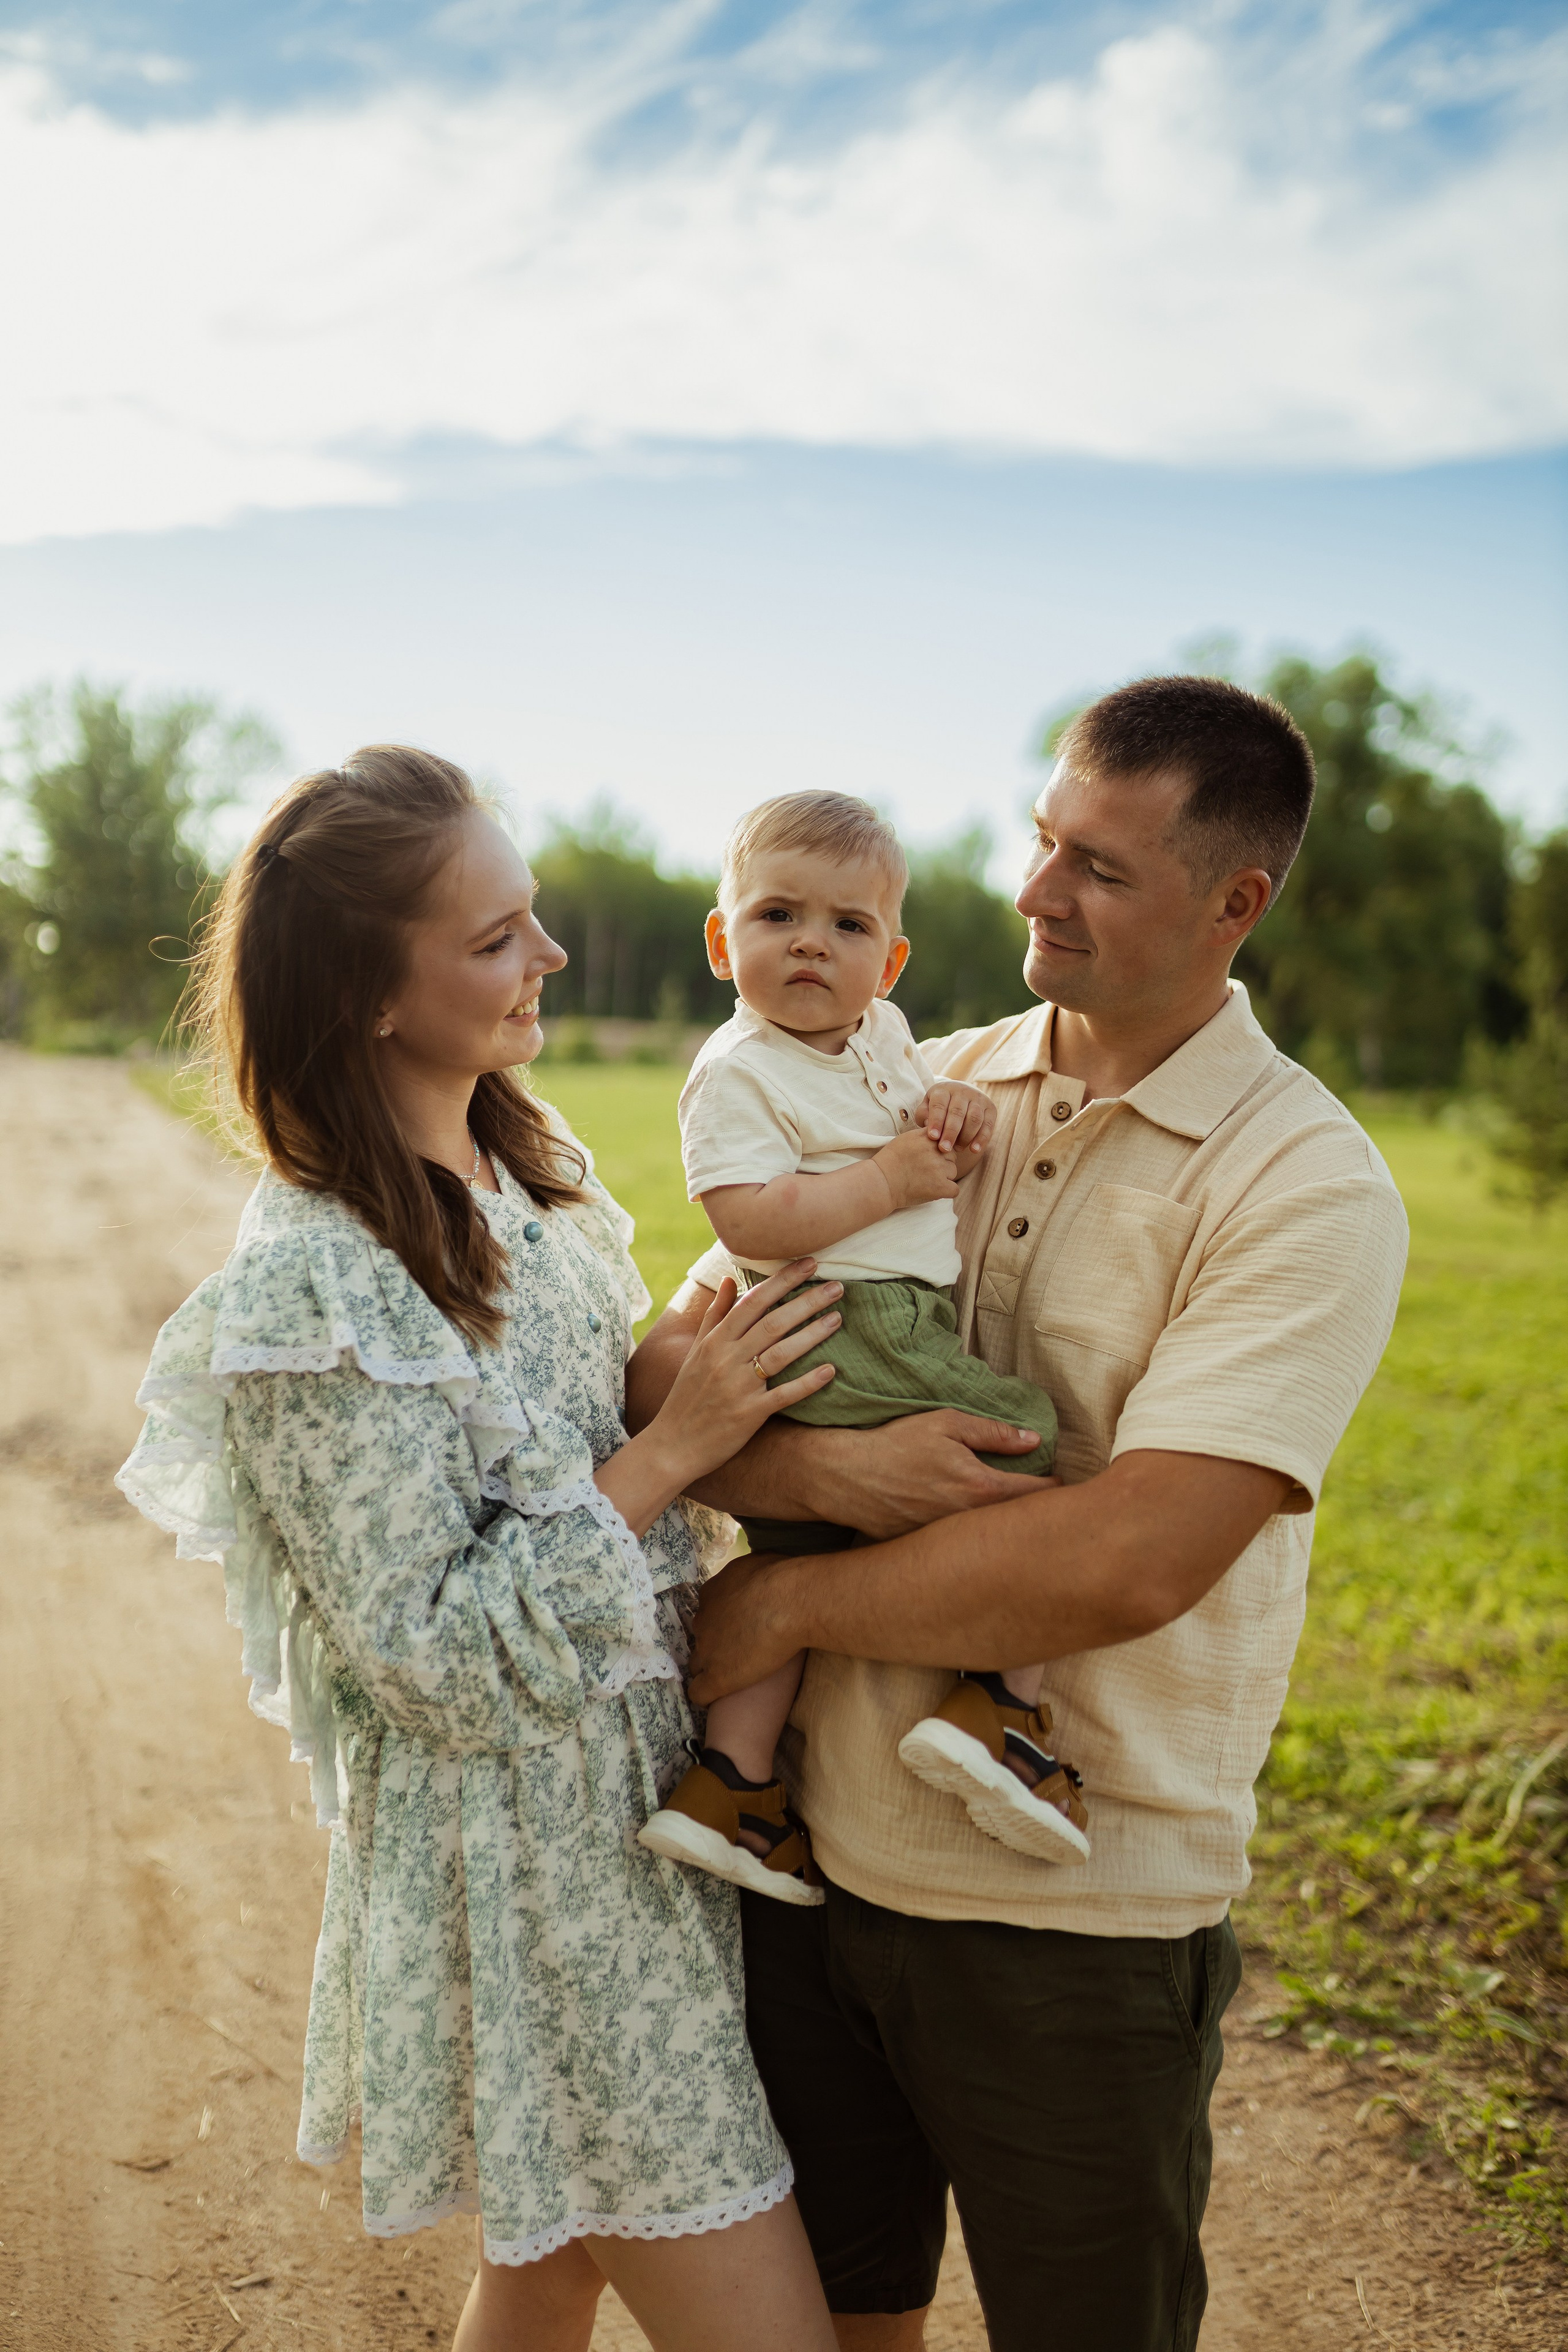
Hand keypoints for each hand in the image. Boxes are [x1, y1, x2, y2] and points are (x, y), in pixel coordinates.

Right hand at [643, 1263, 841, 1493]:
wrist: (672, 1444)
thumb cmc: (687, 1395)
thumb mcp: (697, 1350)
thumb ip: (716, 1314)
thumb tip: (732, 1279)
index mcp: (715, 1341)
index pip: (753, 1302)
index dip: (782, 1281)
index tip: (808, 1264)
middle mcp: (727, 1359)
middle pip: (772, 1323)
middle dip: (806, 1301)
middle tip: (836, 1287)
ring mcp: (739, 1387)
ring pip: (781, 1354)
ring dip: (812, 1335)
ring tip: (838, 1318)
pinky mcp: (750, 1414)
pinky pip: (783, 1395)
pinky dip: (807, 1383)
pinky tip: (831, 1371)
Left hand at [689, 1552, 803, 1706]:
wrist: (789, 1602)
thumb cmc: (782, 1577)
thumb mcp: (759, 1564)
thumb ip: (748, 1575)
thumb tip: (756, 1575)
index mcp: (711, 1594)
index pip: (708, 1612)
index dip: (723, 1622)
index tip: (740, 1626)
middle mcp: (703, 1622)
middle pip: (701, 1638)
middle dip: (715, 1644)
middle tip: (740, 1649)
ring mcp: (707, 1651)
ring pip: (697, 1665)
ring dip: (711, 1669)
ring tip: (731, 1675)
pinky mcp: (718, 1678)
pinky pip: (699, 1693)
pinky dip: (707, 1694)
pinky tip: (719, 1696)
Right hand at [806, 1410, 1054, 1538]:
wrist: (846, 1477)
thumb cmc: (895, 1444)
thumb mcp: (945, 1423)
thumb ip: (993, 1433)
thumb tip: (1033, 1440)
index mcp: (981, 1487)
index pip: (1037, 1496)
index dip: (1056, 1489)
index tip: (1061, 1483)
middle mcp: (970, 1521)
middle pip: (1020, 1523)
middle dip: (1036, 1514)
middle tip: (1048, 1504)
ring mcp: (950, 1540)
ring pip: (992, 1538)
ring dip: (1005, 1529)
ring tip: (1014, 1517)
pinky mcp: (930, 1550)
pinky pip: (963, 1547)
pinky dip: (975, 1540)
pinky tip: (974, 1530)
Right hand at [872, 1128, 959, 1209]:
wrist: (881, 1182)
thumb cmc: (890, 1161)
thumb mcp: (906, 1138)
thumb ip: (924, 1134)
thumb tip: (938, 1133)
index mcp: (928, 1138)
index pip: (945, 1140)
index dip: (939, 1150)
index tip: (929, 1157)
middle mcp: (936, 1151)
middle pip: (952, 1156)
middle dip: (943, 1162)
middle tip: (926, 1170)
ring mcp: (939, 1169)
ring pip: (953, 1171)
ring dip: (944, 1177)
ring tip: (926, 1180)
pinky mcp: (941, 1187)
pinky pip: (955, 1189)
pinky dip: (947, 1191)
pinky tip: (935, 1190)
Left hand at [916, 1081, 995, 1159]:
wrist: (961, 1095)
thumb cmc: (939, 1107)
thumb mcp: (927, 1106)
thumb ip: (924, 1115)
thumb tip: (930, 1128)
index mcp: (944, 1089)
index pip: (940, 1104)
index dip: (936, 1121)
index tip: (933, 1137)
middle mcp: (963, 1091)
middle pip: (958, 1112)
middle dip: (951, 1132)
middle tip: (944, 1148)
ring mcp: (978, 1098)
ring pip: (974, 1118)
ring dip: (965, 1137)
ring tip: (956, 1149)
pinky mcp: (991, 1108)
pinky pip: (988, 1125)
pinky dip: (982, 1139)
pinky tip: (974, 1150)